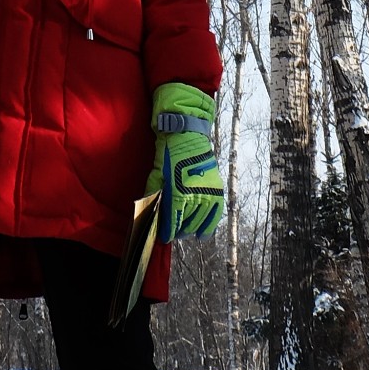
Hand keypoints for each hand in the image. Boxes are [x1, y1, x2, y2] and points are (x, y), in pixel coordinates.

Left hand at [147, 81, 223, 239]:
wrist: (187, 132)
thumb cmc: (168, 151)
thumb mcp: (156, 173)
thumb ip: (154, 194)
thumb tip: (151, 212)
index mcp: (179, 189)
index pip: (174, 219)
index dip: (168, 230)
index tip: (165, 237)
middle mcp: (196, 192)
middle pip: (187, 221)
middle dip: (178, 230)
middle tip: (173, 233)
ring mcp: (208, 189)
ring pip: (200, 219)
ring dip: (192, 228)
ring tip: (185, 233)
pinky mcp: (217, 186)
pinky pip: (216, 211)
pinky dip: (210, 224)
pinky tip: (203, 235)